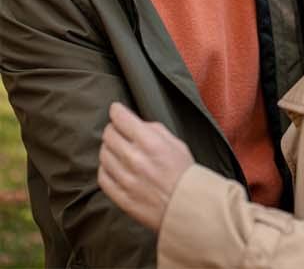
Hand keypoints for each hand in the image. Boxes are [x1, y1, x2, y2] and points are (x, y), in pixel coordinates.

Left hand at [98, 102, 194, 230]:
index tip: (116, 110)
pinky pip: (102, 176)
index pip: (122, 119)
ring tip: (118, 150)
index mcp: (151, 143)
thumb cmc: (186, 174)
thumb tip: (136, 123)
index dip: (117, 111)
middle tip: (118, 131)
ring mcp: (125, 179)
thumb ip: (156, 131)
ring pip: (103, 154)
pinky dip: (106, 168)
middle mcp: (135, 159)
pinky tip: (115, 167)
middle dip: (113, 130)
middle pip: (108, 135)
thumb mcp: (178, 145)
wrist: (187, 207)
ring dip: (109, 149)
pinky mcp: (119, 196)